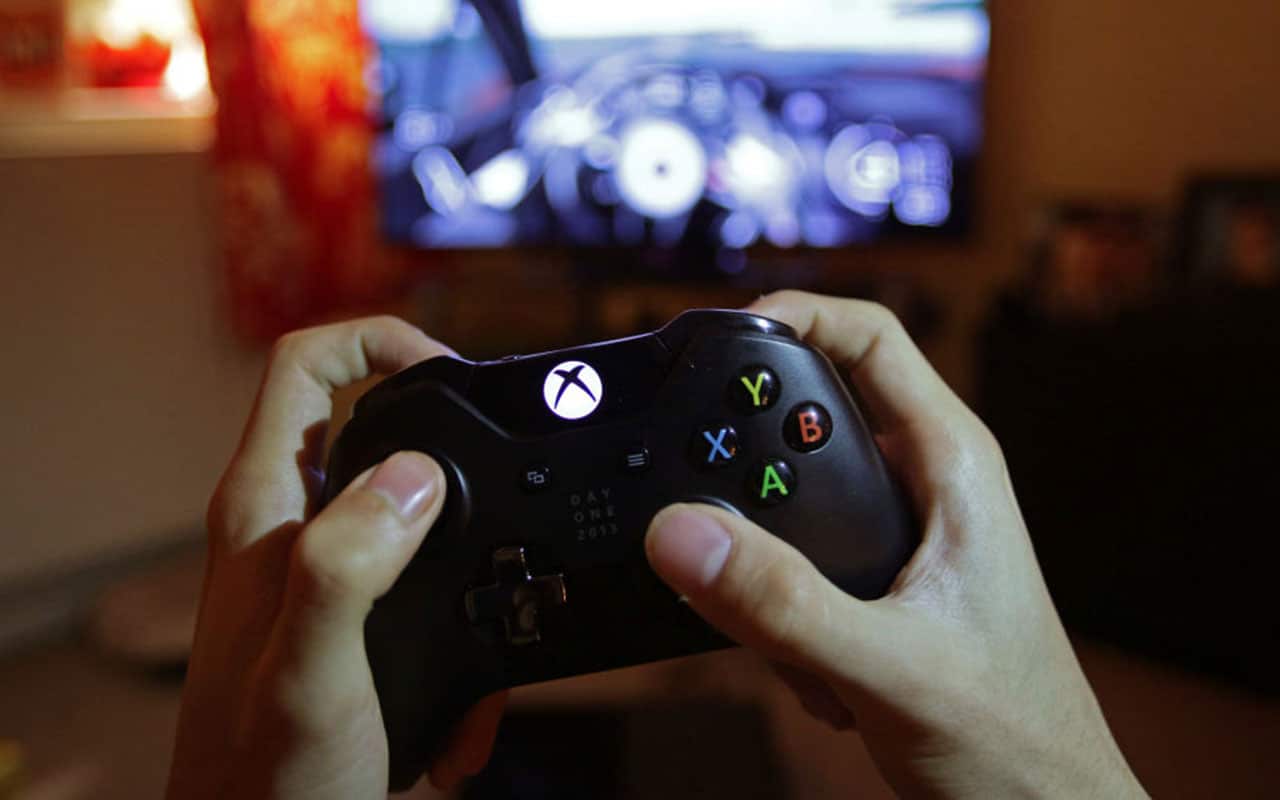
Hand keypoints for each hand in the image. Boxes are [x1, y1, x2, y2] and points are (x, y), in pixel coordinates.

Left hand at [166, 317, 505, 799]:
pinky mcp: (353, 626)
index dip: (376, 341)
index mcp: (265, 512)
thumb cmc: (260, 779)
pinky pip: (427, 597)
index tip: (451, 370)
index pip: (303, 367)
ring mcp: (322, 578)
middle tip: (509, 481)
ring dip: (471, 567)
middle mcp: (290, 530)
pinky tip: (468, 718)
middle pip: (371, 428)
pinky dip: (464, 642)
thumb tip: (417, 475)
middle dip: (451, 450)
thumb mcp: (312, 669)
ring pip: (413, 518)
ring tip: (499, 632)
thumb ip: (348, 564)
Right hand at [645, 292, 1147, 798]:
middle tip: (717, 522)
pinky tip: (818, 673)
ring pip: (793, 501)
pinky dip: (781, 616)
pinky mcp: (876, 584)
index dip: (791, 314)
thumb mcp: (887, 667)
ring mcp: (900, 536)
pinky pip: (794, 564)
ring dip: (769, 568)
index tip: (711, 337)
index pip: (870, 337)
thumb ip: (781, 602)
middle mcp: (926, 485)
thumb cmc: (1015, 741)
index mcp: (953, 465)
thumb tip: (683, 535)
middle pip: (809, 415)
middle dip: (754, 475)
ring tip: (795, 640)